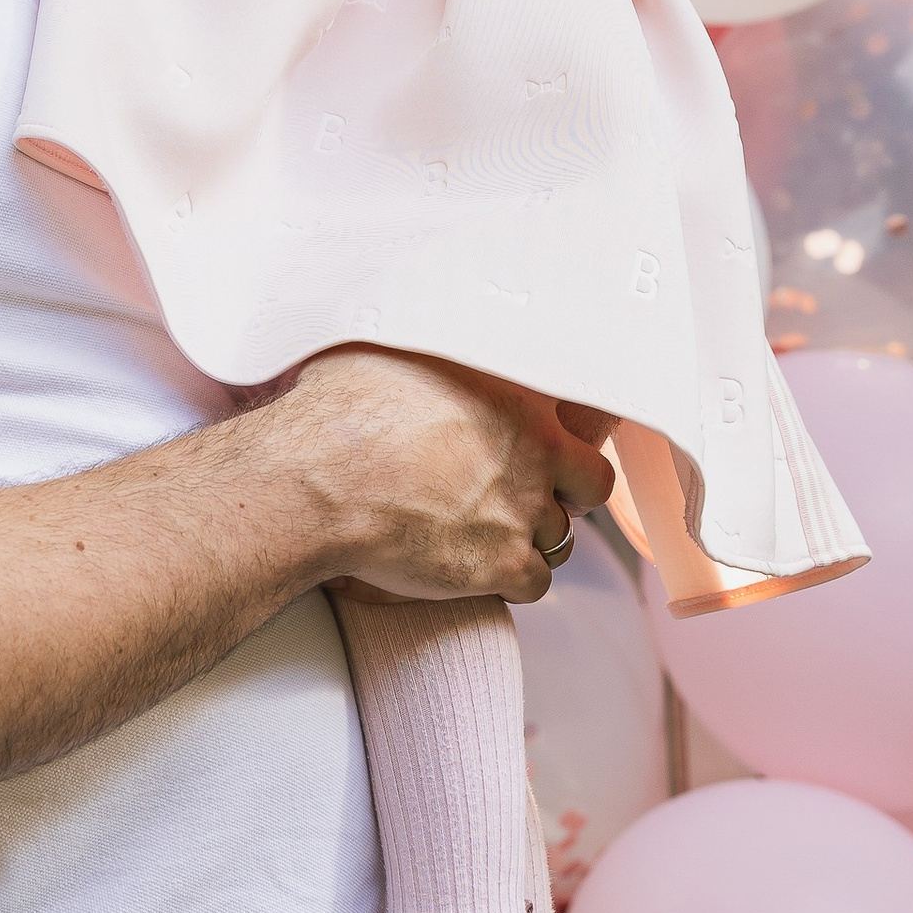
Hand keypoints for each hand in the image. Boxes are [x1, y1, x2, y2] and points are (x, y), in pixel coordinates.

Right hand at [280, 349, 615, 607]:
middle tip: (532, 499)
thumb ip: (437, 355)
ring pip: (560, 538)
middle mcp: (534, 452)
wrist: (320, 481)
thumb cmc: (344, 413)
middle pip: (592, 483)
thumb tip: (422, 329)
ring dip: (530, 540)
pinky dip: (510, 581)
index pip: (579, 417)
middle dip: (570, 495)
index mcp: (517, 396)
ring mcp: (523, 511)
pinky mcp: (503, 564)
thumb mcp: (396, 351)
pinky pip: (535, 583)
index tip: (539, 450)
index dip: (558, 439)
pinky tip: (478, 570)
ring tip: (486, 536)